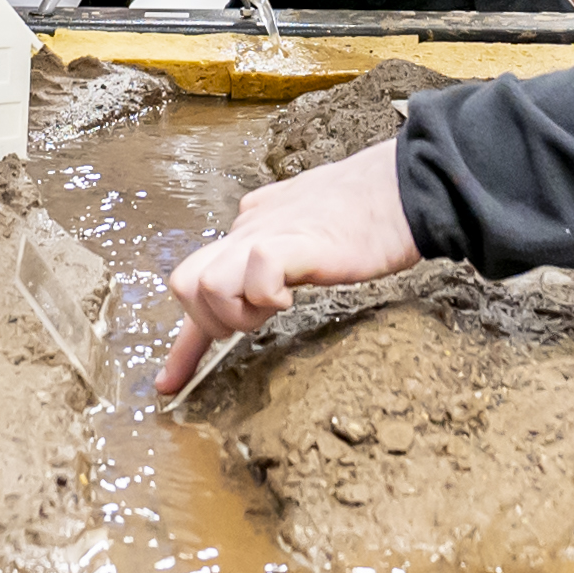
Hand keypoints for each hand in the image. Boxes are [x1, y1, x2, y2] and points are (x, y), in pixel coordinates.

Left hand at [154, 143, 415, 391]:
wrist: (404, 188)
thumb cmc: (367, 215)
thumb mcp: (305, 234)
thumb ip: (277, 249)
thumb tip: (264, 267)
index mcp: (249, 227)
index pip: (196, 280)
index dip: (183, 344)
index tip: (169, 383)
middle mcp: (247, 227)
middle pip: (184, 282)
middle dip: (211, 322)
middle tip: (255, 322)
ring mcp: (267, 232)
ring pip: (207, 284)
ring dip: (238, 313)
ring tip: (278, 306)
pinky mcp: (296, 242)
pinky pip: (255, 273)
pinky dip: (267, 296)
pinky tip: (294, 295)